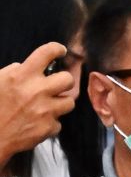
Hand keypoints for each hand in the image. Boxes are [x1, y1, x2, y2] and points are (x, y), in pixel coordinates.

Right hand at [0, 43, 73, 167]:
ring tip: (44, 106)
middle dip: (63, 81)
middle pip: (68, 79)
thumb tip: (25, 66)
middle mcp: (36, 91)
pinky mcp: (48, 127)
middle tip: (55, 86)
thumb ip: (14, 72)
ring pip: (69, 102)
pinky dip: (49, 123)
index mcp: (21, 76)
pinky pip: (58, 123)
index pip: (46, 53)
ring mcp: (44, 110)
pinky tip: (36, 123)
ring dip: (59, 104)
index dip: (56, 49)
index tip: (60, 51)